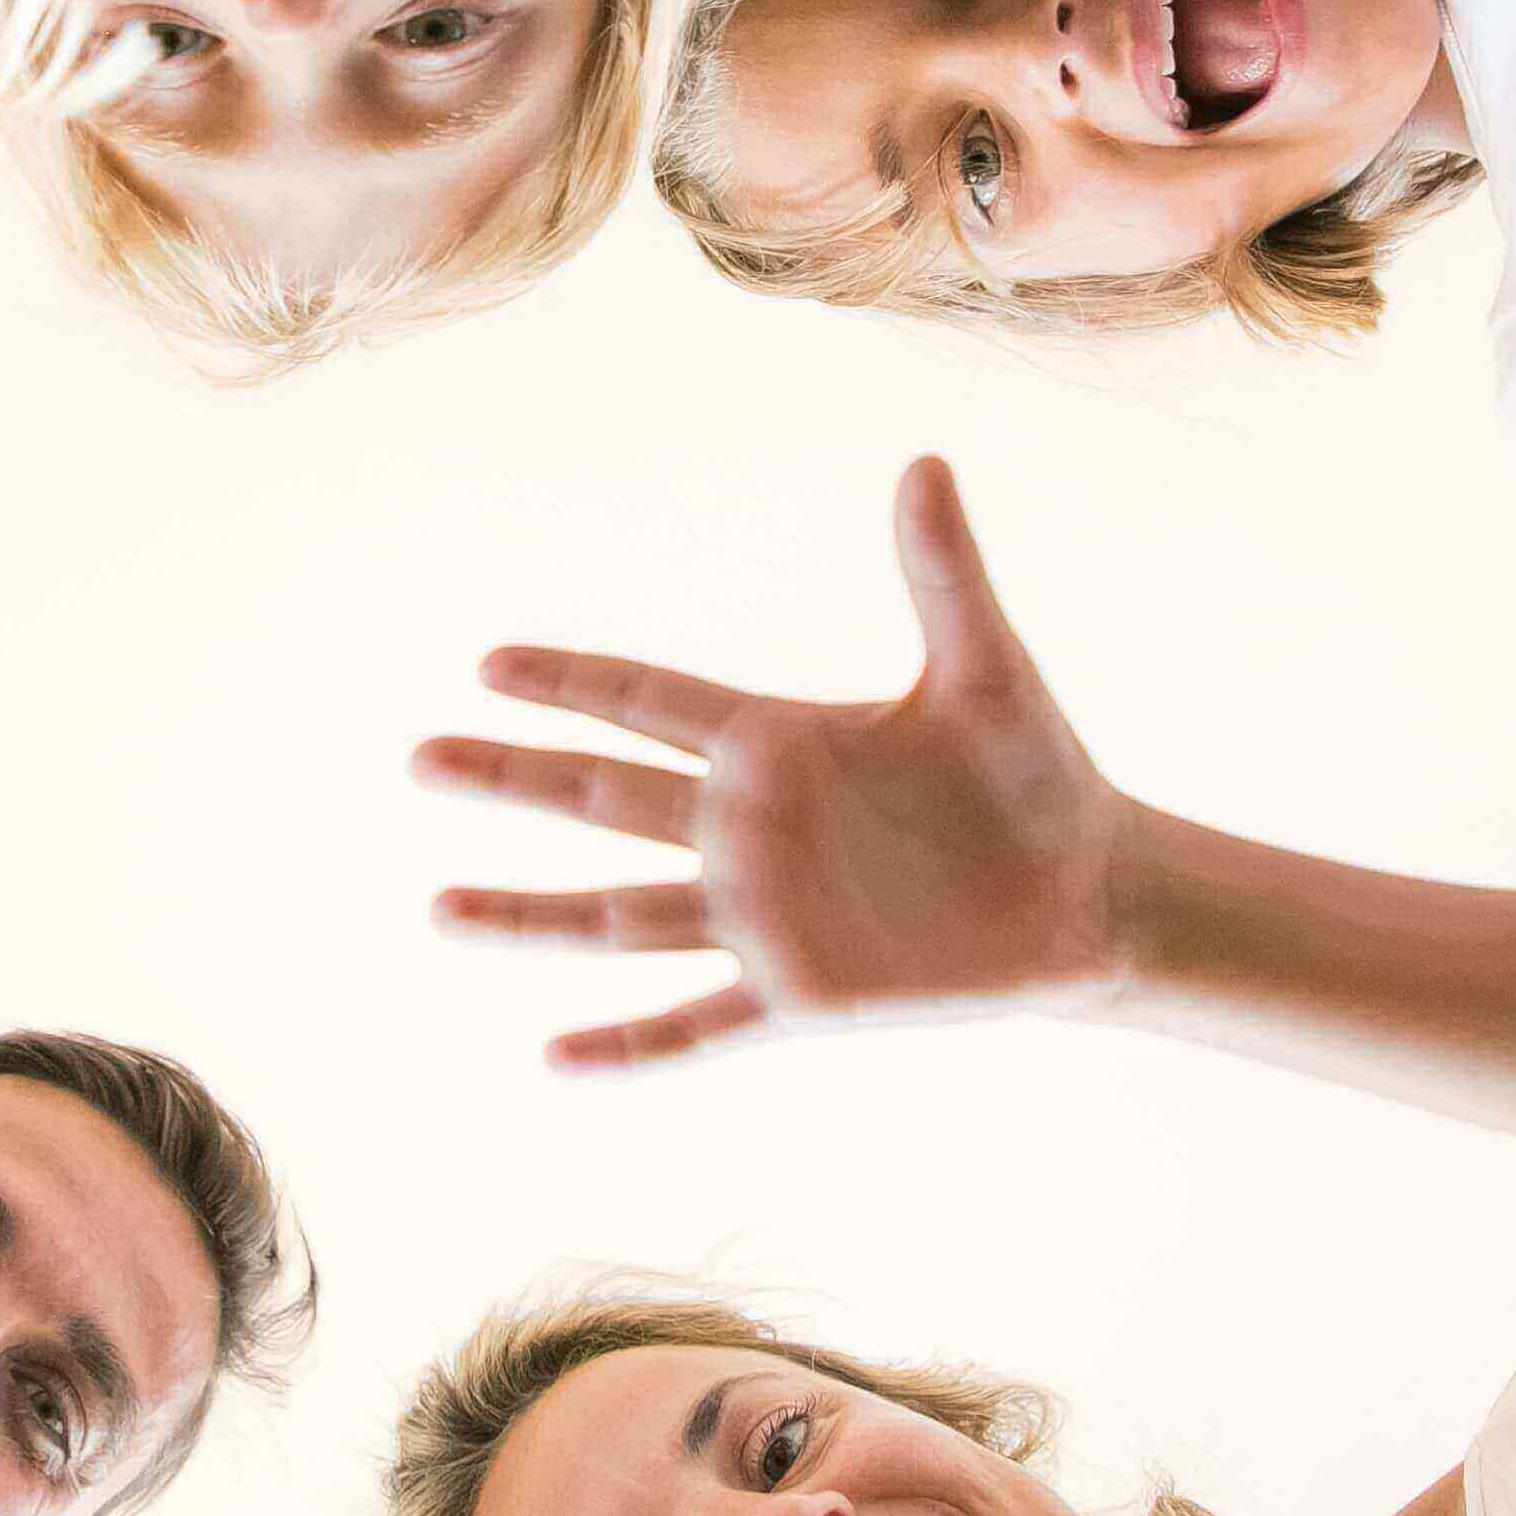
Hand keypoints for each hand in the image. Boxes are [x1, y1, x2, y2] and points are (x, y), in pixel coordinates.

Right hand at [416, 458, 1131, 1067]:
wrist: (1093, 892)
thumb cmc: (1039, 773)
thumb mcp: (988, 668)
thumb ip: (942, 574)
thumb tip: (925, 459)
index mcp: (777, 743)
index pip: (648, 703)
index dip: (572, 681)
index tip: (490, 664)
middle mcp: (749, 831)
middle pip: (604, 800)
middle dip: (514, 777)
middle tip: (422, 757)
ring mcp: (764, 918)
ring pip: (620, 918)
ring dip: (531, 917)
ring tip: (439, 908)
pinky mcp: (801, 996)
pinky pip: (696, 1024)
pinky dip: (629, 1045)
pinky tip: (556, 1056)